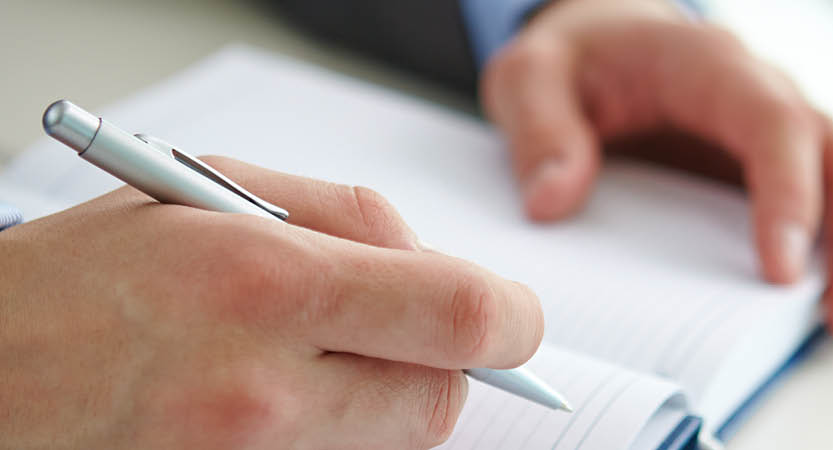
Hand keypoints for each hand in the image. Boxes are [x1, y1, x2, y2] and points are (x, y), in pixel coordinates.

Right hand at [0, 157, 542, 448]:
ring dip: (384, 398)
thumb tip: (436, 260)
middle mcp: (259, 388)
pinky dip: (335, 435)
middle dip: (441, 363)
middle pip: (438, 400)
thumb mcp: (209, 194)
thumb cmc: (78, 276)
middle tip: (399, 329)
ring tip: (310, 356)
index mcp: (265, 282)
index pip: (461, 317)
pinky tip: (277, 396)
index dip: (512, 319)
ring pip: (391, 443)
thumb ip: (347, 217)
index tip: (513, 317)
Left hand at [481, 0, 832, 338]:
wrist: (604, 42)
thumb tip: (554, 200)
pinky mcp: (789, 169)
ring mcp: (787, 133)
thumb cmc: (574, 60)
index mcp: (709, 66)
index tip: (780, 270)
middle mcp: (766, 96)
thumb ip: (540, 128)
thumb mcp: (531, 76)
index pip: (771, 123)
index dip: (788, 194)